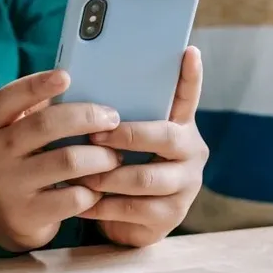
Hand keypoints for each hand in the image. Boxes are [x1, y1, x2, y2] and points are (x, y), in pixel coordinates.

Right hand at [0, 70, 122, 252]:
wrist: (5, 214)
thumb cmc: (26, 158)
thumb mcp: (21, 133)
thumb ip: (44, 111)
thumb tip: (93, 86)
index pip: (8, 98)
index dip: (36, 85)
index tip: (66, 76)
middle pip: (46, 125)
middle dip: (87, 117)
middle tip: (113, 119)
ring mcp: (10, 185)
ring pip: (68, 161)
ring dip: (101, 156)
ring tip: (116, 156)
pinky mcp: (29, 213)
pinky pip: (74, 197)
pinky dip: (95, 190)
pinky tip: (102, 186)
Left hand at [77, 46, 208, 246]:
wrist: (129, 221)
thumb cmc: (122, 168)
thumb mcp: (124, 142)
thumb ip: (118, 119)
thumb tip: (80, 85)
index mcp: (181, 127)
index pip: (188, 97)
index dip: (190, 76)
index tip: (188, 50)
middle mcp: (192, 153)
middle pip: (166, 138)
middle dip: (126, 136)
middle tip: (94, 137)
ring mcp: (186, 186)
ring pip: (145, 177)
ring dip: (108, 175)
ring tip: (81, 173)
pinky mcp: (172, 216)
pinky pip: (133, 208)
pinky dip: (102, 205)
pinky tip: (81, 201)